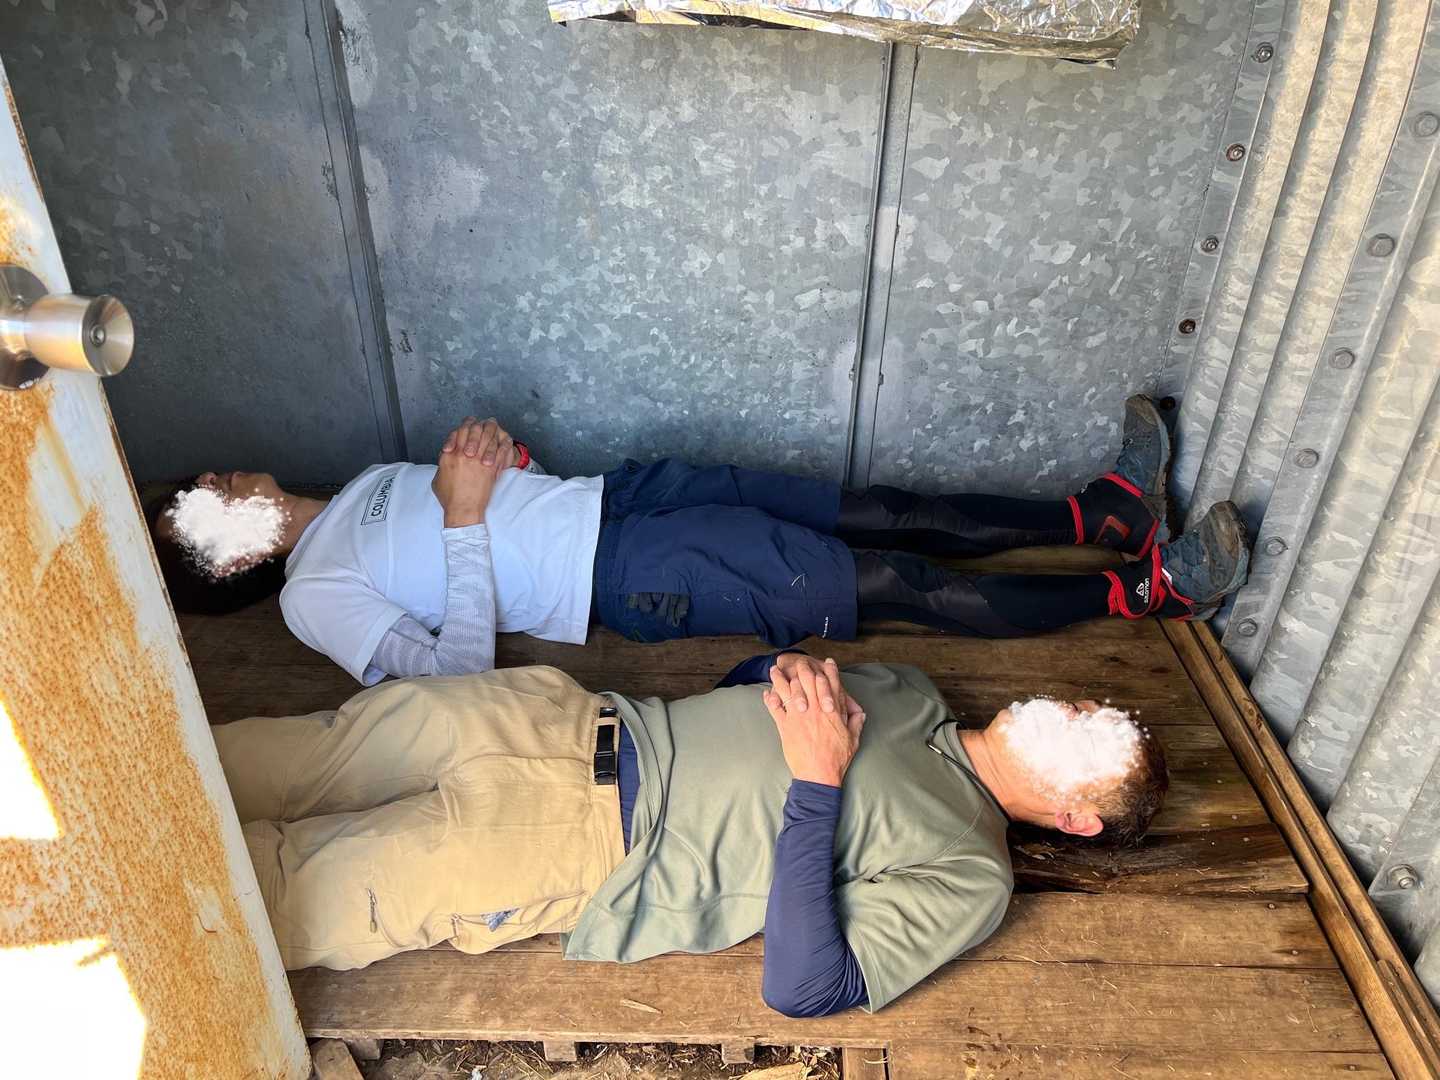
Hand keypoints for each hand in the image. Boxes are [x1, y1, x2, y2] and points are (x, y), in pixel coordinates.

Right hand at [433, 417, 505, 526]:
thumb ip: (442, 465)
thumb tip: (445, 459)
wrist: (463, 509)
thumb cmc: (449, 498)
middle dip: (481, 423)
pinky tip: (506, 440)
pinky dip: (503, 444)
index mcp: (449, 455)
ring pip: (487, 438)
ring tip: (496, 426)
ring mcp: (478, 461)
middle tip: (487, 421)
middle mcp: (463, 455)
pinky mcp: (490, 469)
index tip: (470, 422)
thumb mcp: (438, 479)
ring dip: (493, 430)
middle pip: (474, 430)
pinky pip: (499, 451)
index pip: (458, 431)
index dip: (465, 424)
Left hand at [762, 656, 865, 787]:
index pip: (831, 684)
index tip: (827, 662)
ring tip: (774, 670)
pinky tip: (767, 693)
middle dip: (803, 667)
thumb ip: (855, 723)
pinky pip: (775, 708)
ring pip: (787, 690)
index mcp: (831, 710)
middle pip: (808, 680)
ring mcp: (798, 716)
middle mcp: (814, 709)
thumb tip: (860, 713)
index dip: (829, 670)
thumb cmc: (836, 758)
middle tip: (798, 661)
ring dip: (779, 678)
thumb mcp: (853, 739)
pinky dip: (770, 699)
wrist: (818, 774)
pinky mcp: (785, 726)